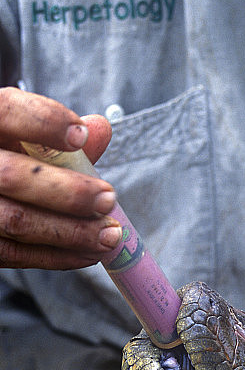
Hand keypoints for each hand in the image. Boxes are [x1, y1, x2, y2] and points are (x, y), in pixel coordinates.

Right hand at [0, 86, 119, 269]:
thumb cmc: (5, 156)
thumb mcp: (20, 135)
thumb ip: (57, 133)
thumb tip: (100, 129)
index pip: (5, 113)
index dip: (43, 122)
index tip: (80, 136)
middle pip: (12, 176)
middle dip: (68, 192)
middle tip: (108, 199)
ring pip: (17, 221)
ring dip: (72, 231)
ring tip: (108, 234)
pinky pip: (16, 254)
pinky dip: (58, 256)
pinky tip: (88, 253)